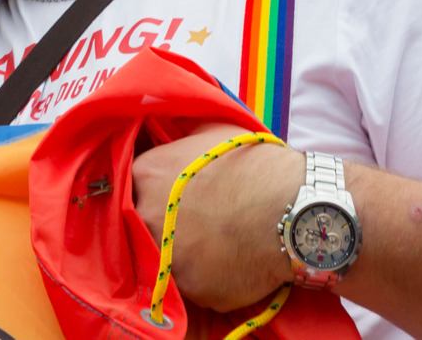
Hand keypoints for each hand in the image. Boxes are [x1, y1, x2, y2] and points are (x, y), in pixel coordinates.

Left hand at [132, 127, 304, 310]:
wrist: (290, 207)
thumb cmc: (253, 163)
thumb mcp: (211, 131)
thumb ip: (181, 138)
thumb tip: (173, 137)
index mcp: (146, 174)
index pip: (131, 185)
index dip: (152, 192)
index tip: (171, 197)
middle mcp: (146, 217)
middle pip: (142, 224)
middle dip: (163, 224)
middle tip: (194, 223)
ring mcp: (167, 257)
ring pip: (166, 260)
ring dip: (184, 254)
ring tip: (215, 245)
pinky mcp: (191, 290)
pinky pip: (194, 285)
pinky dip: (209, 278)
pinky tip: (231, 264)